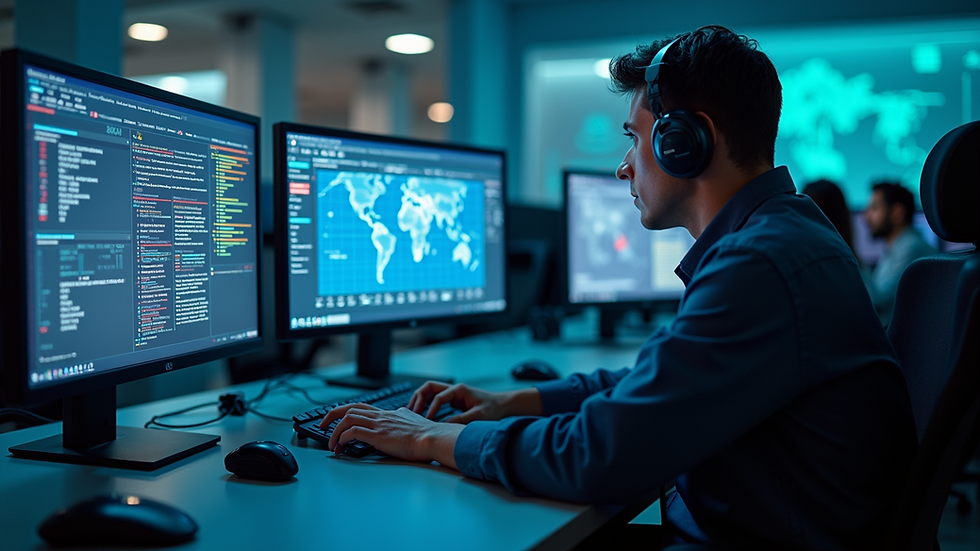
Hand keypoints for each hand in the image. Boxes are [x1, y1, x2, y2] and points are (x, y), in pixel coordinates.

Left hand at [320, 404, 461, 466]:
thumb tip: (402, 414)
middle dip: (331, 416)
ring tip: (331, 444)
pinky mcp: (378, 435)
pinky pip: (352, 432)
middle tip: (322, 426)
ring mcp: (379, 424)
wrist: (433, 438)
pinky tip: (341, 447)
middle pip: (349, 408)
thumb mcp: (413, 419)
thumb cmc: (427, 434)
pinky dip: (342, 438)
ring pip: (347, 418)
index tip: (337, 419)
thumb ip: (403, 416)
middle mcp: (381, 415)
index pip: (361, 406)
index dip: (346, 411)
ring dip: (334, 431)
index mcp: (388, 412)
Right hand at [407, 381, 542, 422]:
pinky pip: (435, 399)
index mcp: (459, 390)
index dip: (431, 408)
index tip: (427, 420)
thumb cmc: (494, 409)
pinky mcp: (453, 401)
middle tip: (412, 411)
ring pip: (430, 392)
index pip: (439, 396)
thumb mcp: (478, 416)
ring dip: (420, 400)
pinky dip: (426, 404)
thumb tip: (444, 425)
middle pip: (429, 387)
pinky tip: (422, 415)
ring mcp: (453, 394)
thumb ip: (461, 420)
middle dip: (418, 398)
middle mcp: (454, 389)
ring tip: (412, 412)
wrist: (504, 406)